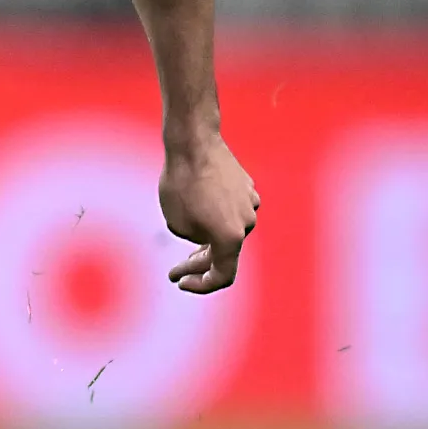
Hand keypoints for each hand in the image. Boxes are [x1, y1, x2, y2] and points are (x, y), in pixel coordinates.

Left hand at [159, 132, 258, 292]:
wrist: (194, 144)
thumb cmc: (181, 184)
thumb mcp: (178, 225)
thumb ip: (196, 241)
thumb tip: (207, 238)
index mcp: (230, 238)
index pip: (223, 275)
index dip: (202, 284)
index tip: (181, 281)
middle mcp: (247, 223)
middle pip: (225, 254)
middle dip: (199, 265)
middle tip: (176, 270)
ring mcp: (250, 204)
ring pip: (229, 230)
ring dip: (209, 240)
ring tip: (188, 241)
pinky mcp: (247, 187)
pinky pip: (231, 211)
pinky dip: (217, 217)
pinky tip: (200, 211)